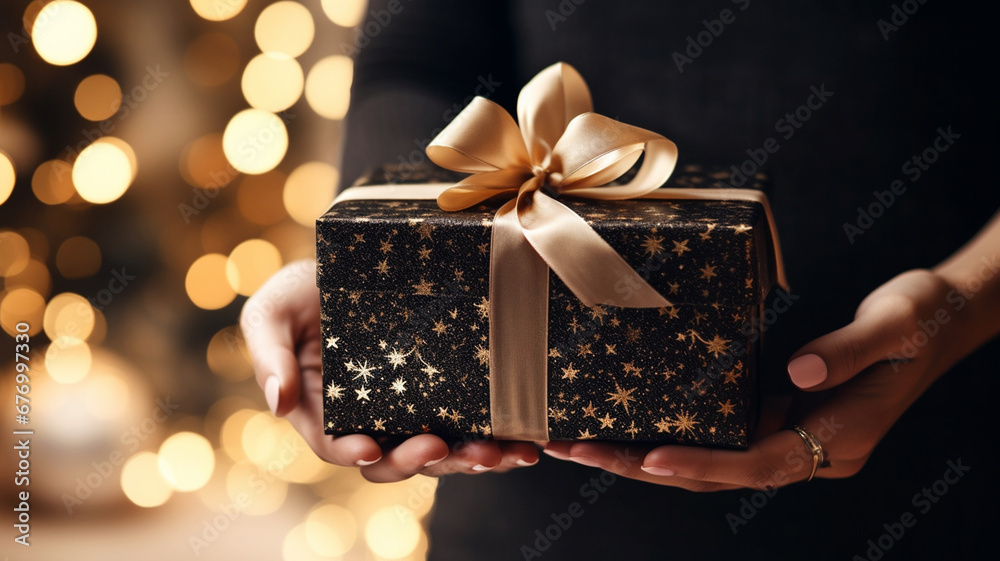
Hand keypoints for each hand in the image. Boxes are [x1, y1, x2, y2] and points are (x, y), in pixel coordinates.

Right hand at [240, 260, 538, 481]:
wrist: (353, 262)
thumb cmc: (301, 290)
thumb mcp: (272, 312)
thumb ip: (269, 356)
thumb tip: (275, 403)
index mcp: (323, 412)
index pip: (336, 445)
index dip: (351, 452)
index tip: (369, 448)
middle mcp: (369, 420)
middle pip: (394, 460)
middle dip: (422, 462)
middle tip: (445, 449)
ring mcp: (410, 410)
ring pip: (441, 451)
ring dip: (471, 459)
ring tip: (503, 454)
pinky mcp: (446, 393)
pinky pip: (470, 424)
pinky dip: (496, 436)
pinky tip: (525, 438)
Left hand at [543, 269, 977, 490]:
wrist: (941, 318)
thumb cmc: (921, 320)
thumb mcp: (894, 325)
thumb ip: (845, 351)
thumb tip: (794, 377)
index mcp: (841, 438)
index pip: (762, 464)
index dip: (705, 465)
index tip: (651, 459)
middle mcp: (812, 449)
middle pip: (720, 472)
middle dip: (646, 466)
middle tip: (579, 450)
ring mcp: (795, 436)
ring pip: (712, 460)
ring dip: (646, 454)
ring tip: (582, 441)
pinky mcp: (781, 418)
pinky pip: (720, 436)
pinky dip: (674, 432)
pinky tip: (630, 419)